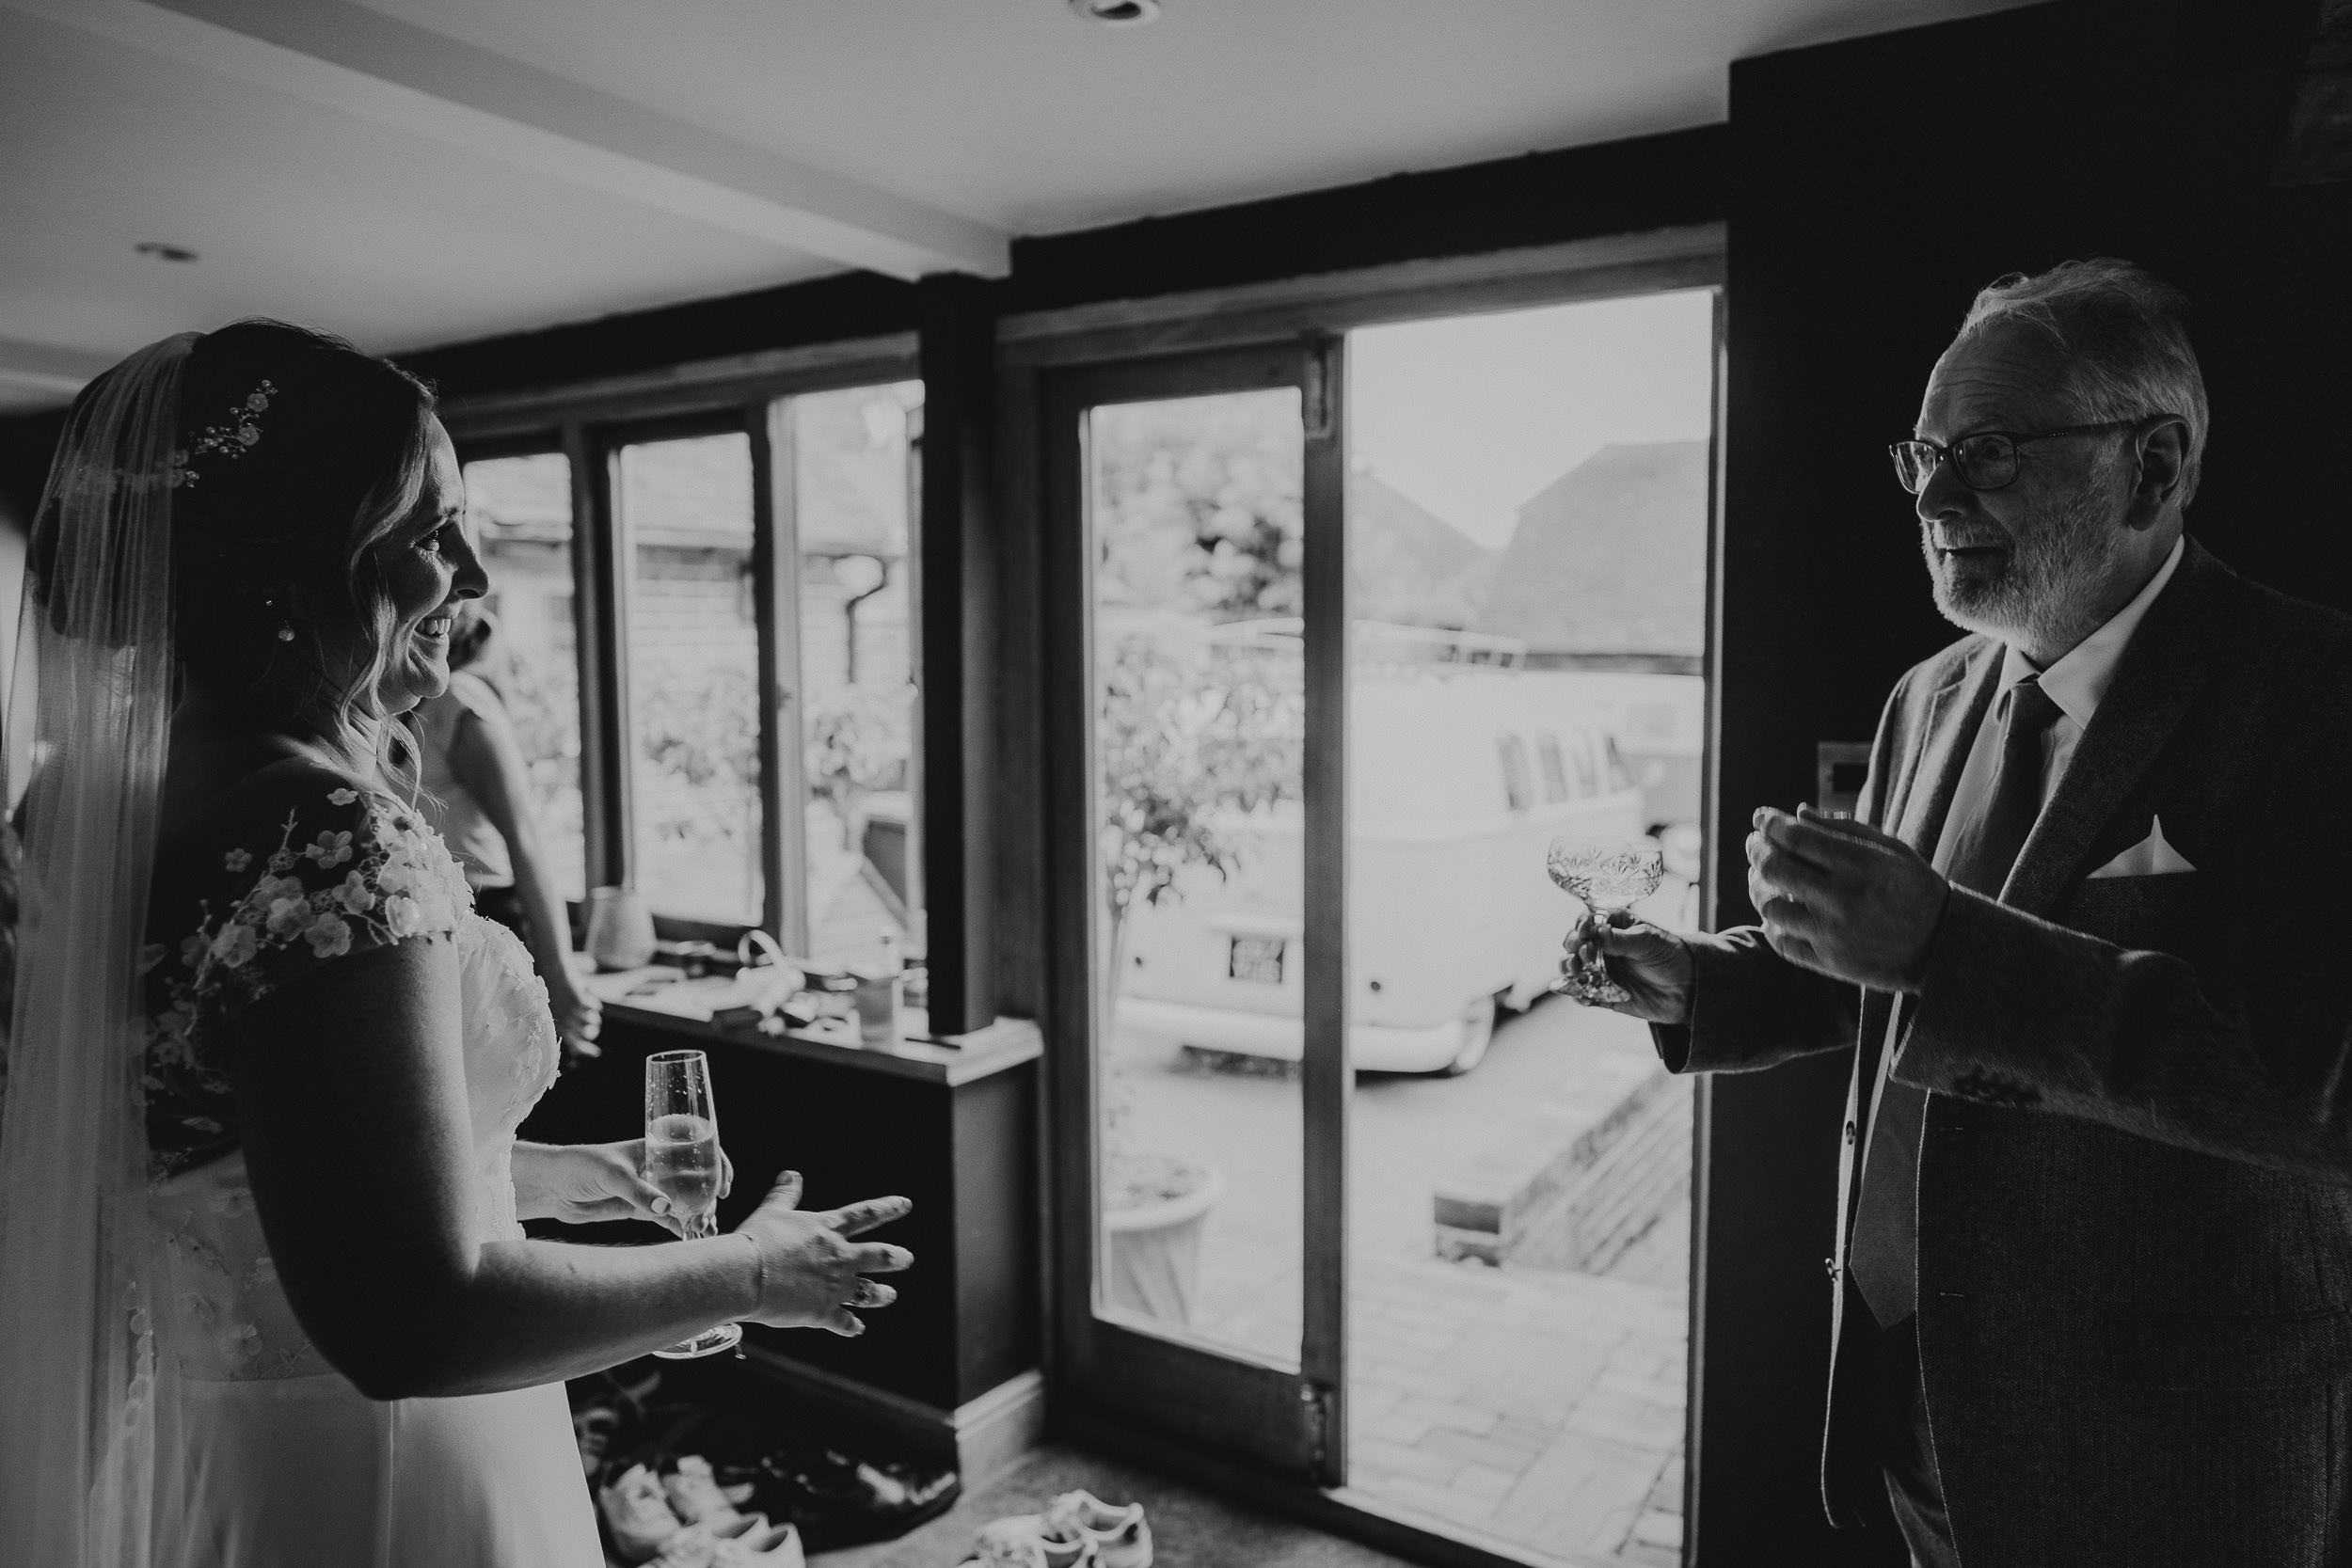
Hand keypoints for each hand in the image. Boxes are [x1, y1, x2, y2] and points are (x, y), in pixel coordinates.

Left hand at [515, 1139, 732, 1227]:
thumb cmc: (582, 1166)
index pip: (697, 1150)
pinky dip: (680, 1228)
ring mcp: (649, 1189)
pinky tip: (690, 1238)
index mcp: (657, 1148)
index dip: (717, 1165)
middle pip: (695, 1181)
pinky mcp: (638, 1209)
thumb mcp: (613, 1175)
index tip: (724, 1186)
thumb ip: (639, 1192)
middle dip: (708, 1199)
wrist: (553, 1186)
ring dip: (697, 1215)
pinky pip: (666, 1219)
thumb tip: (666, 1209)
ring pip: (683, 1202)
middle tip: (707, 1218)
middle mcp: (658, 1167)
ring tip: (704, 1232)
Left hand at [548, 978, 602, 1060]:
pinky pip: (594, 1007)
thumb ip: (566, 1025)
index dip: (586, 1050)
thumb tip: (578, 1041)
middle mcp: (565, 1020)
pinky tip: (587, 990)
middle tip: (593, 1025)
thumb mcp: (556, 1011)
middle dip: (593, 1031)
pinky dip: (594, 1000)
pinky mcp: (580, 1000)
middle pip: (587, 1034)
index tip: (596, 1053)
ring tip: (588, 1006)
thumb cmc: (553, 992)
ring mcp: (572, 1011)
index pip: (574, 1044)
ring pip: (592, 1021)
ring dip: (593, 1015)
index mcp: (557, 1025)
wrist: (552, 971)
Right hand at [734, 1171, 913, 1336]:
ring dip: (882, 1294)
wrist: (746, 1275)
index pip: (865, 1214)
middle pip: (878, 1255)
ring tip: (891, 1295)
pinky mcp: (823, 1312)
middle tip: (907, 1258)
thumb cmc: (757, 1240)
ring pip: (869, 1291)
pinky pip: (844, 1322)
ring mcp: (834, 1286)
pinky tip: (857, 1329)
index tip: (906, 1204)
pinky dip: (852, 1326)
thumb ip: (786, 1194)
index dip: (888, 1208)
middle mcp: (838, 1257)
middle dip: (896, 1257)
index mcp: (828, 1229)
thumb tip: (791, 1174)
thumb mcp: (772, 1211)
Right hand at [1560, 911, 1693, 1023]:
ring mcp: (1603, 970)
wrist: (1689, 990)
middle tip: (1583, 953)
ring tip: (1576, 971)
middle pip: (1575, 943)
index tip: (1585, 931)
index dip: (1582, 925)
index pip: (1589, 920)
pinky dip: (1577, 993)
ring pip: (1574, 968)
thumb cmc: (1671, 957)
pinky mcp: (1604, 993)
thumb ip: (1621, 939)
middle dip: (1573, 946)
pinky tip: (1581, 994)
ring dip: (1569, 968)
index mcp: (1615, 927)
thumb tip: (1597, 932)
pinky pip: (1583, 993)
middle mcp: (1605, 948)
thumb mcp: (1649, 941)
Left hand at [1746, 805, 1947, 990]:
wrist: (1944, 946)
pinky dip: (1771, 924)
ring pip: (1769, 907)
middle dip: (1756, 850)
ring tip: (1761, 877)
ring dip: (1758, 887)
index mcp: (1860, 865)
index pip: (1795, 837)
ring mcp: (1833, 934)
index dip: (1770, 824)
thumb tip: (1796, 812)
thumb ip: (1843, 828)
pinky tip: (1776, 912)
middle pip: (1773, 869)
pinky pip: (1781, 942)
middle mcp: (1842, 899)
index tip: (1761, 819)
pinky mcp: (1830, 963)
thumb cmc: (1914, 888)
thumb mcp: (1891, 850)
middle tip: (1755, 843)